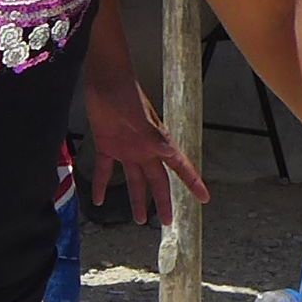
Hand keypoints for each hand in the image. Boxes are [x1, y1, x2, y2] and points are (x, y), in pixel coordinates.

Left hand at [82, 79, 208, 225]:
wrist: (104, 79)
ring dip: (136, 199)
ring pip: (134, 180)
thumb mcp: (140, 117)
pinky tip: (97, 200)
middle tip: (168, 222)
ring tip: (140, 220)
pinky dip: (100, 185)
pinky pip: (104, 170)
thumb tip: (168, 152)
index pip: (180, 167)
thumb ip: (152, 136)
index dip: (193, 183)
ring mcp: (126, 148)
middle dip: (164, 201)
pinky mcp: (106, 145)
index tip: (204, 199)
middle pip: (157, 181)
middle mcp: (145, 149)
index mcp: (158, 143)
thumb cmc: (126, 94)